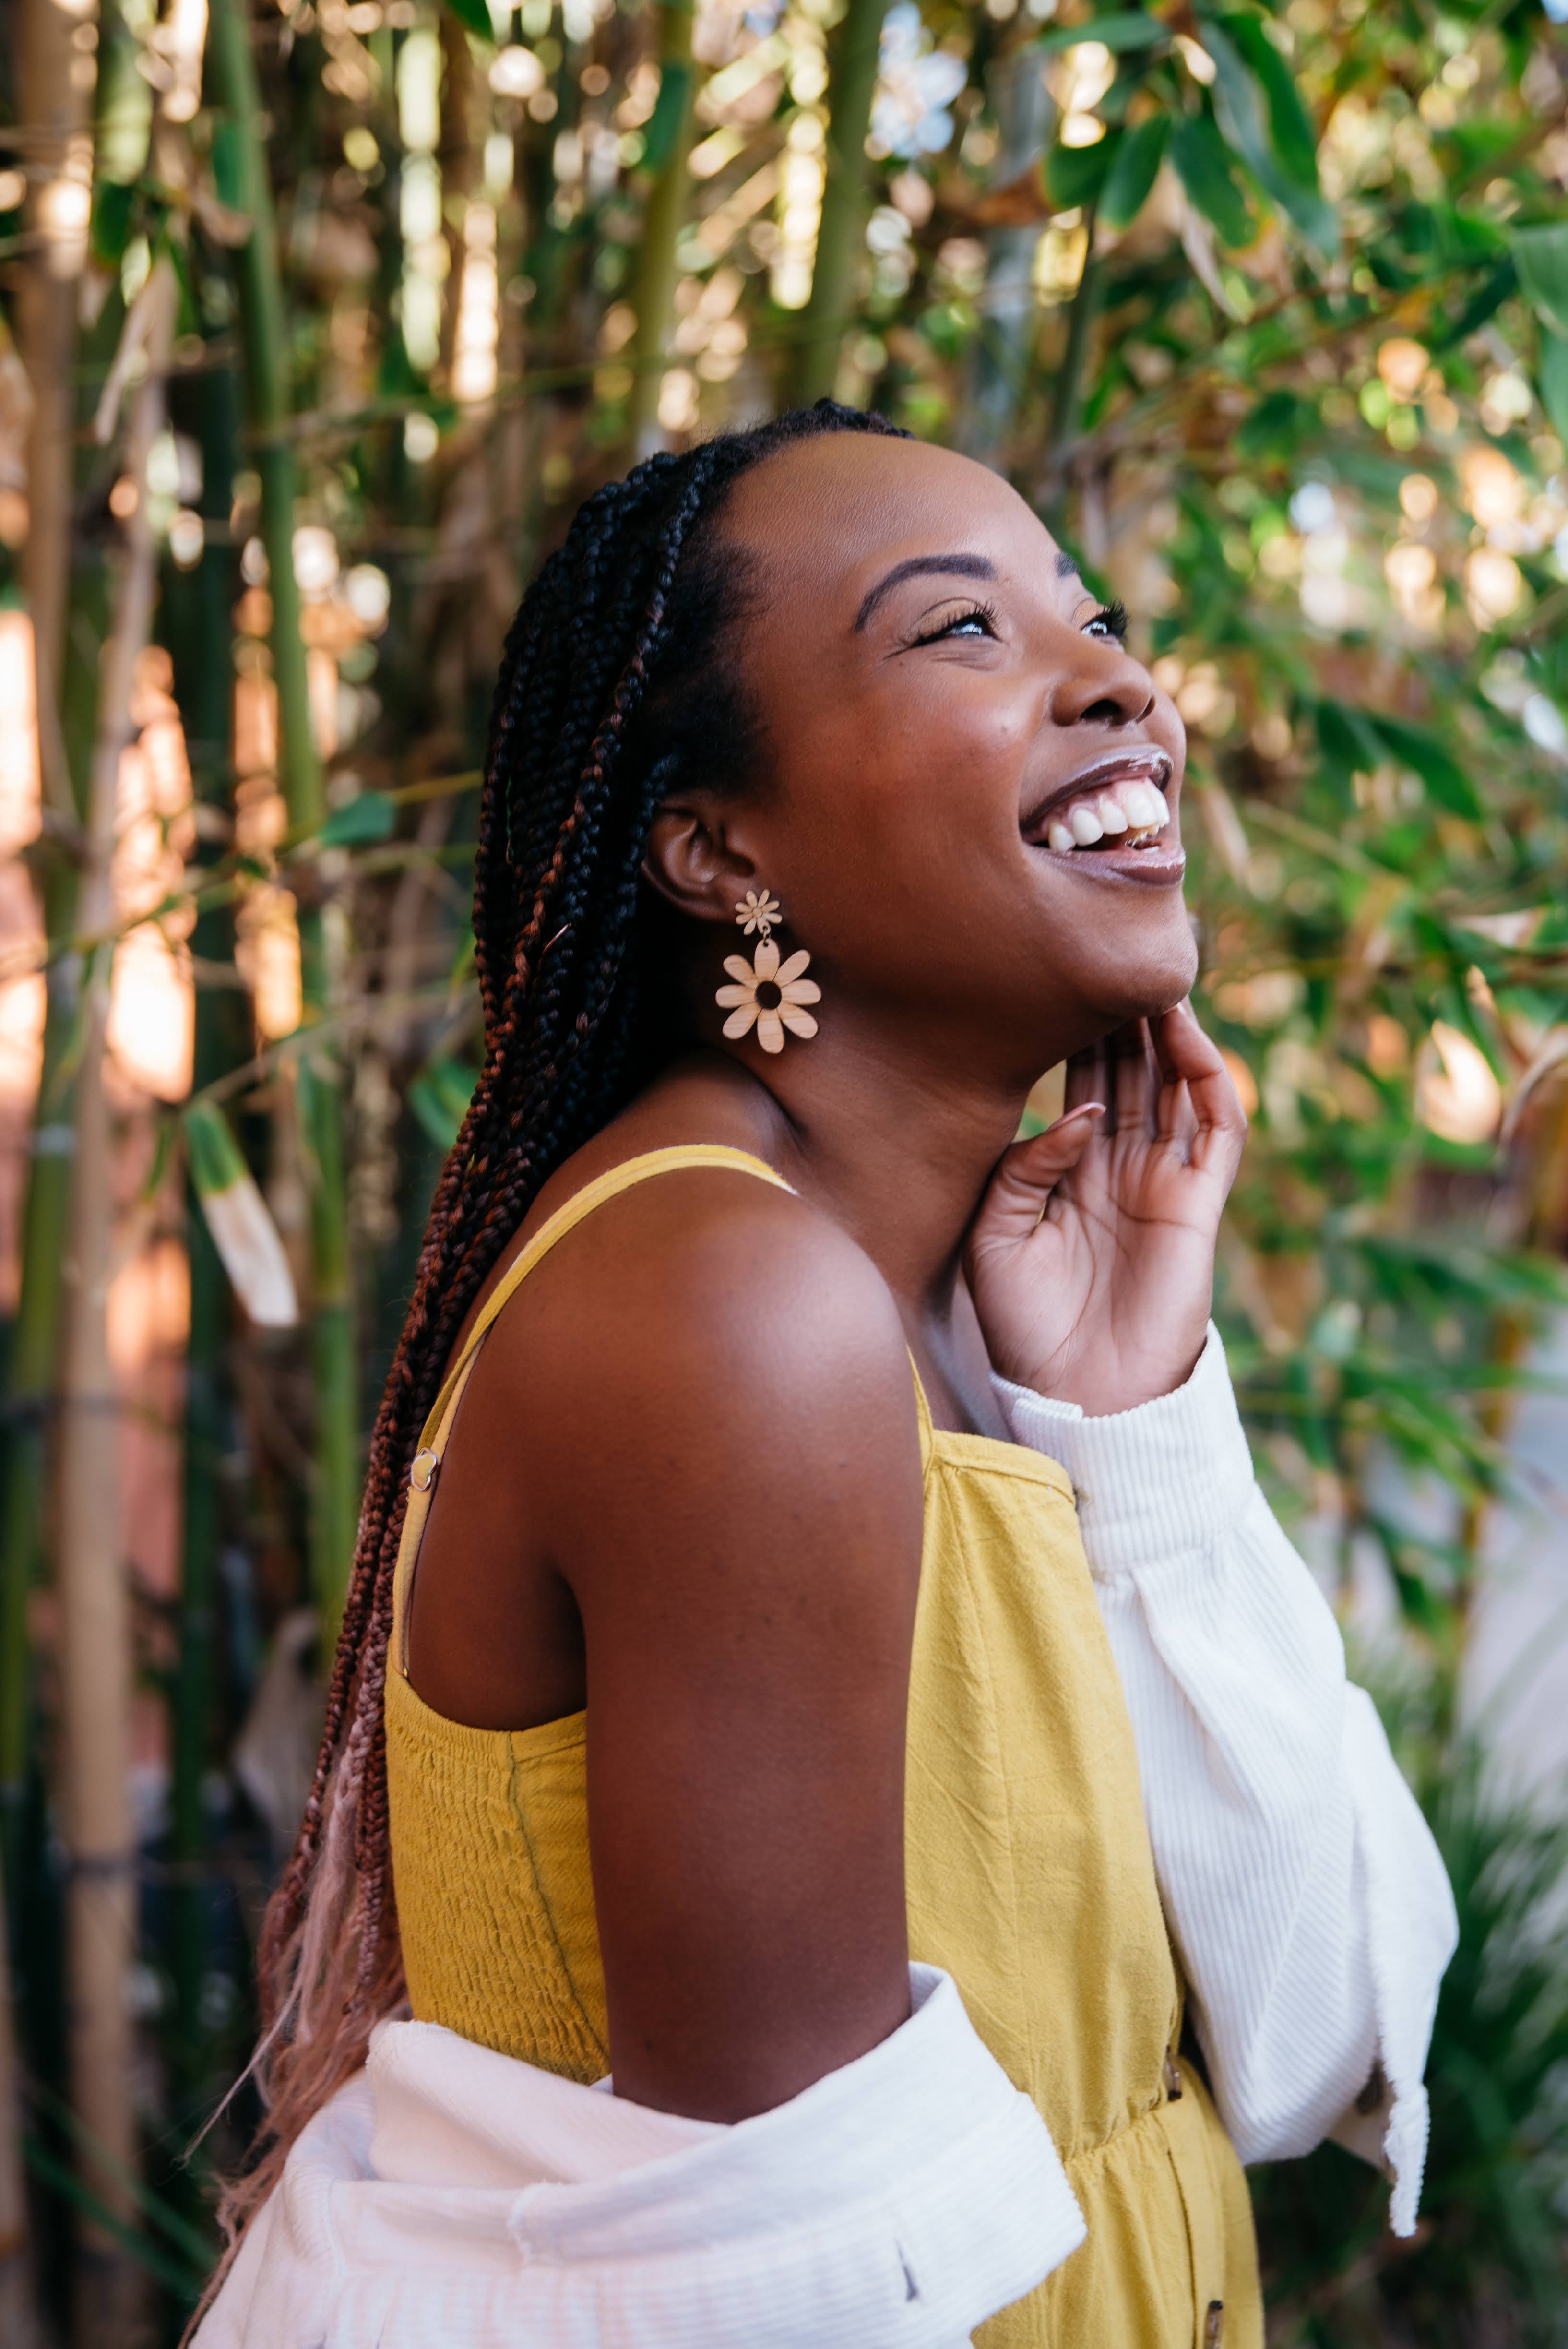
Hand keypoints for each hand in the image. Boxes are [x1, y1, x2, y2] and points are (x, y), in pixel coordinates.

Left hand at [964, 1002, 1247, 1416]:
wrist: (1073, 1397)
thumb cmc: (1024, 1327)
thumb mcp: (995, 1235)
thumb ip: (1025, 1166)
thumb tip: (1078, 1113)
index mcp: (1072, 1171)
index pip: (1085, 1080)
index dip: (1081, 1031)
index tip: (1062, 975)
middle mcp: (1122, 1168)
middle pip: (1134, 1070)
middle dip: (1126, 1015)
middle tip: (1113, 953)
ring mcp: (1166, 1183)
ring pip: (1179, 1085)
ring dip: (1170, 1032)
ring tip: (1152, 978)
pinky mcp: (1199, 1205)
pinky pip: (1218, 1128)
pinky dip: (1208, 1077)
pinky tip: (1185, 1036)